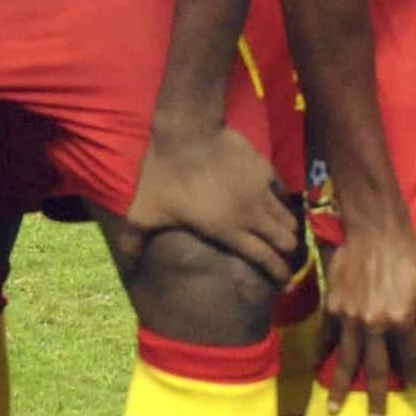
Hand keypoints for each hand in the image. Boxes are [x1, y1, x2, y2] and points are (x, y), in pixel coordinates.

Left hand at [123, 119, 299, 285]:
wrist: (187, 131)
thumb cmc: (166, 174)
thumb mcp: (145, 209)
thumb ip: (136, 236)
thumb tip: (127, 256)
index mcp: (228, 230)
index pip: (266, 259)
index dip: (279, 274)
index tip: (285, 284)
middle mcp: (252, 214)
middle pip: (286, 242)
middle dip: (288, 255)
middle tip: (285, 260)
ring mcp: (261, 190)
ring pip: (288, 219)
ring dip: (288, 231)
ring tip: (285, 237)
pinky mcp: (264, 169)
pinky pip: (283, 193)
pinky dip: (283, 204)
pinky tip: (277, 206)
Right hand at [315, 201, 415, 415]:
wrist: (376, 230)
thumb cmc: (411, 258)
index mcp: (402, 321)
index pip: (410, 361)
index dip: (414, 377)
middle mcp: (374, 325)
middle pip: (376, 370)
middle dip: (377, 399)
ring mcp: (349, 318)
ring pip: (346, 360)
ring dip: (341, 387)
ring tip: (335, 411)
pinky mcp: (333, 307)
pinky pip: (325, 337)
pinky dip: (320, 354)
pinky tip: (317, 369)